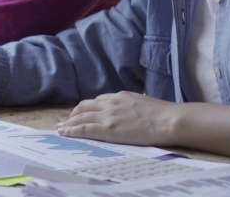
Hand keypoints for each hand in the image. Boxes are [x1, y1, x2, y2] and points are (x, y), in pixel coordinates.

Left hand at [57, 93, 229, 155]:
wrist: (168, 119)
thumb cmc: (162, 114)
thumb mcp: (143, 102)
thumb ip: (132, 105)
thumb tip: (132, 108)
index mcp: (119, 97)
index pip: (97, 101)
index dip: (87, 108)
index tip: (81, 113)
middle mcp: (110, 103)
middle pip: (84, 107)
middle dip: (74, 114)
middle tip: (67, 121)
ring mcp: (108, 116)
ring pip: (80, 117)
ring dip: (69, 122)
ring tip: (61, 128)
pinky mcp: (107, 129)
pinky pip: (83, 128)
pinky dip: (71, 130)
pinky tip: (64, 132)